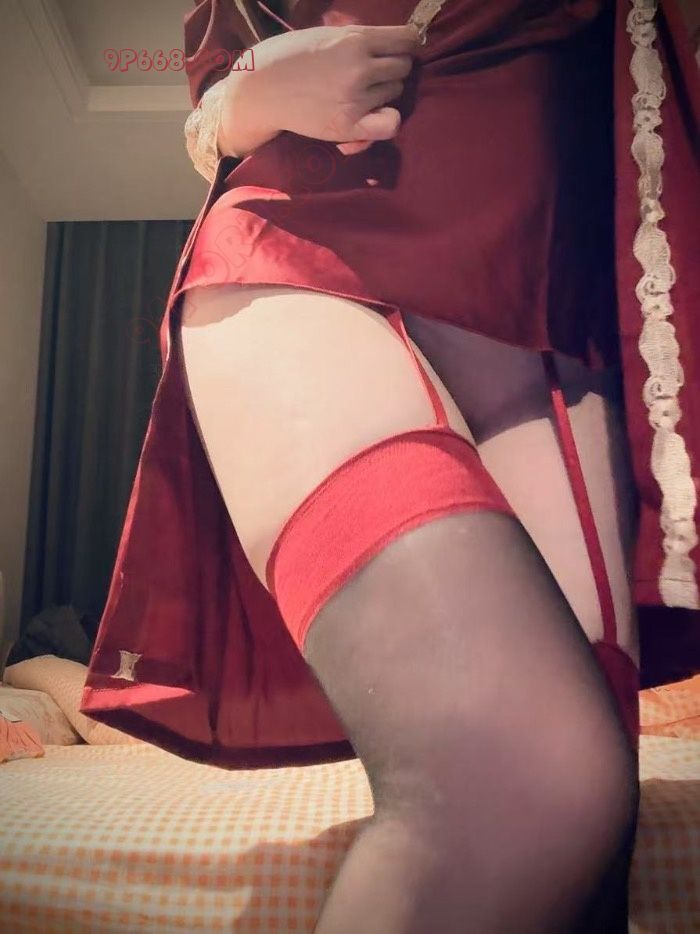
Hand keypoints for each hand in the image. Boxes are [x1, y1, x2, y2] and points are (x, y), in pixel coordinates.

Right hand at [218, 23, 421, 158]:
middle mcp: (360, 68)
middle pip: (403, 67)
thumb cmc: (288, 58)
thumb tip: (390, 43)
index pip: (407, 39)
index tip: (401, 50)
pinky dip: (388, 120)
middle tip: (372, 74)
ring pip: (396, 92)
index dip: (408, 44)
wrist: (260, 89)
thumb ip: (357, 39)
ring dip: (384, 92)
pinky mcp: (349, 125)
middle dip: (391, 68)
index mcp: (355, 39)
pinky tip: (374, 116)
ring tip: (359, 93)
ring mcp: (356, 98)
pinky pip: (391, 124)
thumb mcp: (325, 35)